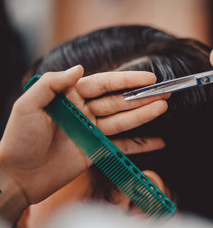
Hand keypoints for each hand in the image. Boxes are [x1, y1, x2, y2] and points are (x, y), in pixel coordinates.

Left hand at [0, 66, 168, 221]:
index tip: (148, 77)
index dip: (126, 80)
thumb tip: (79, 68)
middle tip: (164, 93)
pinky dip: (139, 145)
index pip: (104, 84)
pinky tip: (157, 142)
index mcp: (70, 97)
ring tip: (163, 108)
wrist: (17, 176)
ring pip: (123, 121)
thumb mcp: (27, 106)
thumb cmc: (18, 139)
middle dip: (141, 97)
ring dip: (144, 115)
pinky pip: (121, 146)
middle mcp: (85, 112)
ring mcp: (92, 132)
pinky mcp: (96, 151)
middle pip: (118, 102)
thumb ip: (52, 84)